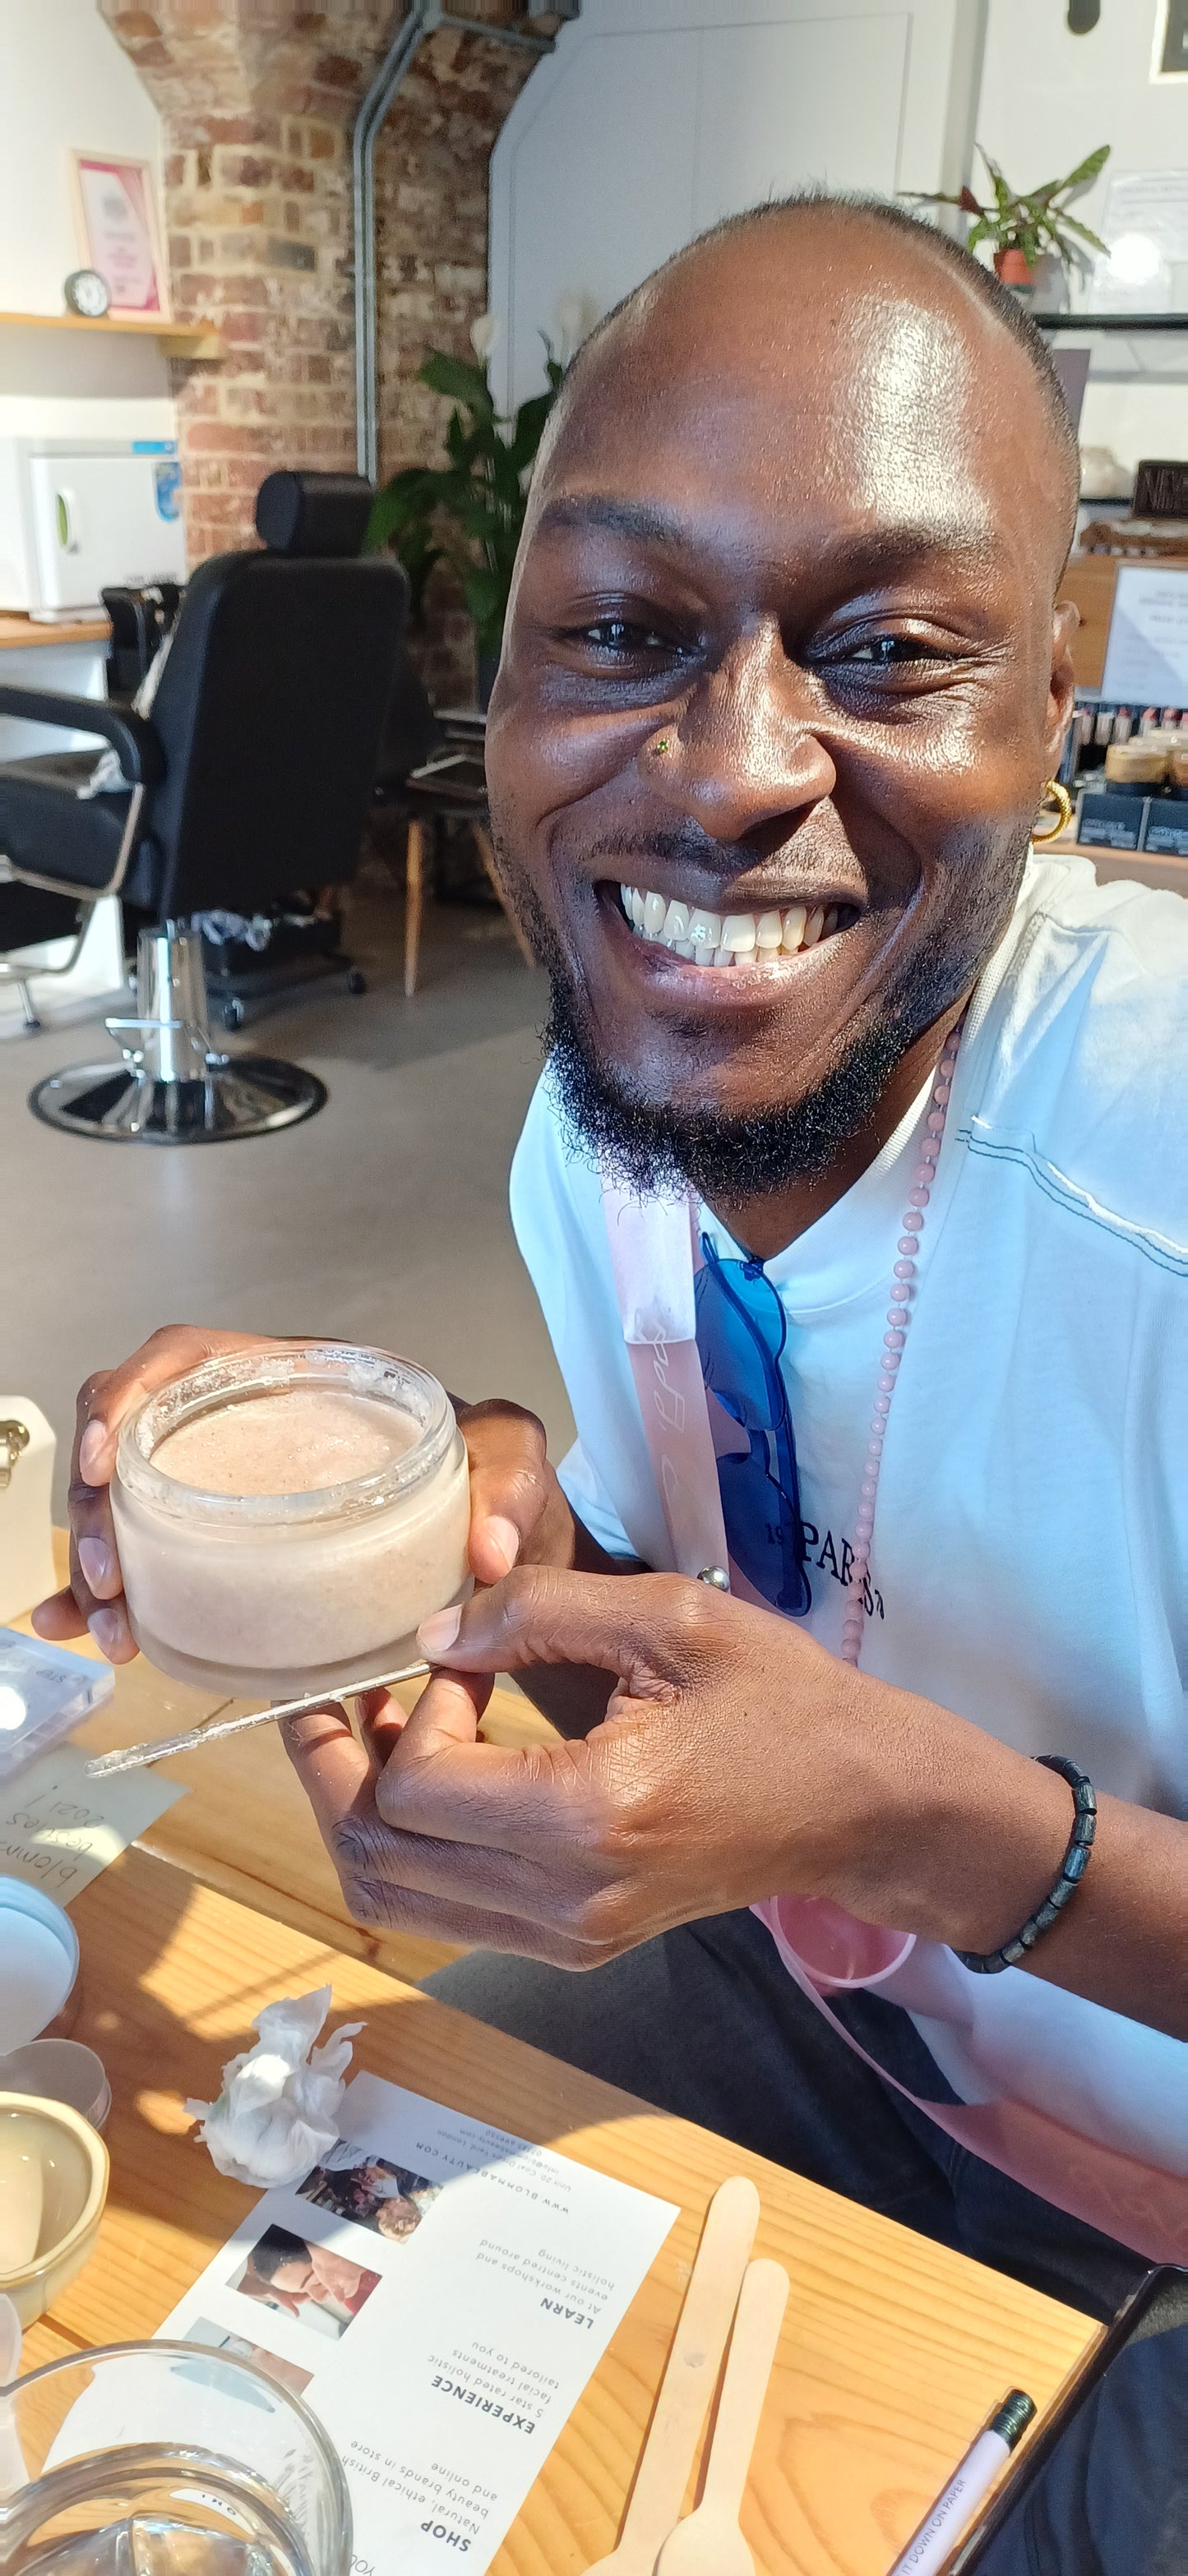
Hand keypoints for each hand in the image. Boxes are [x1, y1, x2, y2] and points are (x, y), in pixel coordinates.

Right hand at [30, 1323, 585, 1662]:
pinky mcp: (225, 1553)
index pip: (186, 1358)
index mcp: (298, 1379)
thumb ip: (511, 1484)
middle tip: (112, 1576)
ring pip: (127, 1504)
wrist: (499, 1547)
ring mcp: (229, 1492)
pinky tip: (87, 1632)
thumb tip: (486, 1549)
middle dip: (100, 1505)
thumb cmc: (492, 1482)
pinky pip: (149, 1563)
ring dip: (101, 1561)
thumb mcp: (512, 1461)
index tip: (105, 1457)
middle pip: (133, 1437)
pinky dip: (109, 1597)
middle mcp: (250, 1427)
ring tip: (114, 1627)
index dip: (127, 1394)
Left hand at [281, 1563, 1065, 1964]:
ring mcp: (567, 1936)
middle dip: (335, 1767)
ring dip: (356, 1813)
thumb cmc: (781, 1699)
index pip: (414, 1790)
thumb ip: (537, 1609)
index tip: (456, 1653)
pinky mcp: (572, 1944)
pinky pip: (441, 1913)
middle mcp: (568, 1899)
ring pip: (390, 1901)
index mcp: (593, 1816)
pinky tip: (424, 1774)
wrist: (863, 1804)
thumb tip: (429, 1630)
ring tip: (374, 1729)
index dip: (407, 1710)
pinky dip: (405, 1848)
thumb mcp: (669, 1617)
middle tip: (350, 1689)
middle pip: (377, 1858)